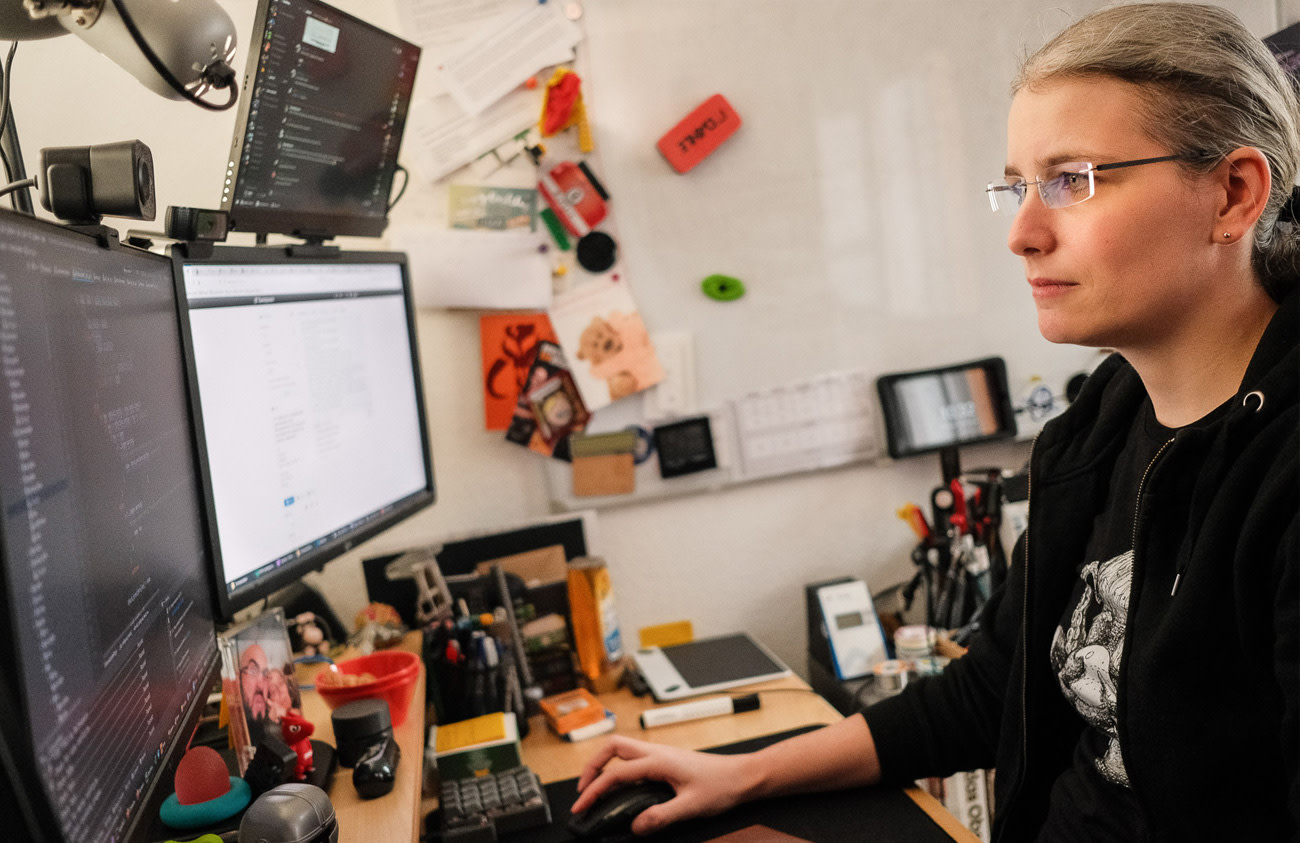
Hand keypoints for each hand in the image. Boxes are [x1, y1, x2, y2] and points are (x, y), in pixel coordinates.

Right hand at [572, 735, 756, 835]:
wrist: (742, 776)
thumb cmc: (722, 786)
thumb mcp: (690, 807)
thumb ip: (660, 817)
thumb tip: (635, 826)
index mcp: (658, 761)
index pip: (615, 773)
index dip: (594, 790)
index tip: (582, 806)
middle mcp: (657, 752)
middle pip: (612, 747)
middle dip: (592, 766)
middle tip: (583, 790)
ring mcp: (661, 754)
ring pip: (622, 749)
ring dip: (604, 765)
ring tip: (596, 788)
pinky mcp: (666, 760)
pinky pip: (634, 758)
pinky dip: (619, 768)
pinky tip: (621, 786)